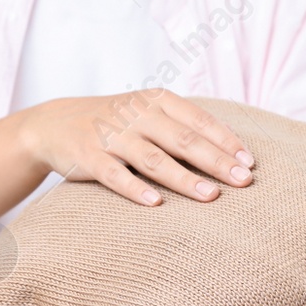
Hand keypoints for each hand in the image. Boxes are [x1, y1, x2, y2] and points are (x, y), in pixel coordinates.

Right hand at [16, 90, 254, 205]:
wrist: (54, 124)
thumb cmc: (117, 124)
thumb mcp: (149, 113)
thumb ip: (184, 127)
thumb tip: (233, 152)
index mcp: (156, 101)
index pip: (199, 120)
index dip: (226, 141)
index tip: (250, 163)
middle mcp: (136, 115)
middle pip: (183, 140)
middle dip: (216, 161)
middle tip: (244, 181)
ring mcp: (111, 136)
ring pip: (153, 158)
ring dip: (184, 178)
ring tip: (211, 196)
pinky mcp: (88, 157)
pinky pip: (114, 175)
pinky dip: (135, 189)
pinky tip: (156, 204)